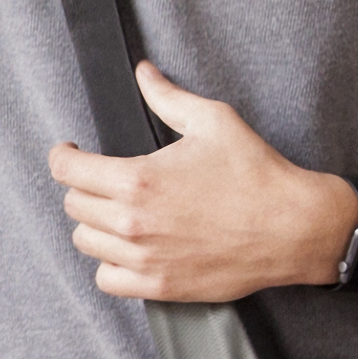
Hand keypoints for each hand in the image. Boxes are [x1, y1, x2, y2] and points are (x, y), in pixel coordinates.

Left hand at [53, 65, 357, 300]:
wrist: (294, 227)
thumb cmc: (257, 174)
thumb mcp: (213, 121)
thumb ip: (167, 97)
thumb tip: (144, 73)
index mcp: (138, 180)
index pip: (67, 170)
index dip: (63, 156)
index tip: (70, 152)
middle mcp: (133, 222)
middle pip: (74, 205)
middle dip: (84, 188)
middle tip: (103, 180)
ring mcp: (144, 257)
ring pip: (86, 242)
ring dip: (96, 224)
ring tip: (117, 212)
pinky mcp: (159, 285)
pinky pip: (107, 279)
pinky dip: (110, 264)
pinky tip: (127, 248)